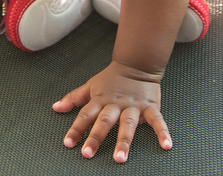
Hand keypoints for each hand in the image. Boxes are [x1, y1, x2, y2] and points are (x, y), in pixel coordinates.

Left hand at [53, 61, 170, 162]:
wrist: (137, 64)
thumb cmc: (112, 79)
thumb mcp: (91, 86)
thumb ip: (74, 98)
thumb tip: (56, 107)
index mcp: (101, 100)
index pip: (85, 115)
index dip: (76, 129)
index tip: (68, 143)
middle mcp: (116, 104)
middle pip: (104, 121)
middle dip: (96, 137)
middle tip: (88, 154)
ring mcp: (133, 106)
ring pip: (128, 124)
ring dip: (124, 141)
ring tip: (120, 158)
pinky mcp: (150, 107)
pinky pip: (157, 120)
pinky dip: (162, 132)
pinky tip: (166, 145)